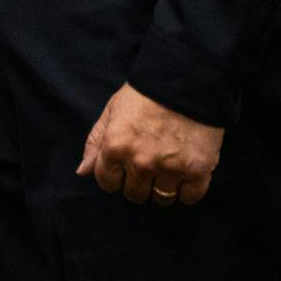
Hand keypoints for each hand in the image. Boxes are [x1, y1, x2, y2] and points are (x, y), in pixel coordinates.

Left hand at [76, 83, 223, 206]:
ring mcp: (170, 169)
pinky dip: (187, 191)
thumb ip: (95, 142)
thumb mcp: (111, 111)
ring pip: (161, 199)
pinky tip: (185, 174)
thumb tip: (83, 171)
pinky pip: (189, 198)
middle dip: (137, 183)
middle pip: (134, 195)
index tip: (123, 167)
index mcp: (116, 147)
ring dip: (162, 188)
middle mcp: (141, 163)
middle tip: (146, 165)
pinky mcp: (198, 170)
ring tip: (166, 168)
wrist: (185, 81)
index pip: (107, 183)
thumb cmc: (144, 94)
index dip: (114, 176)